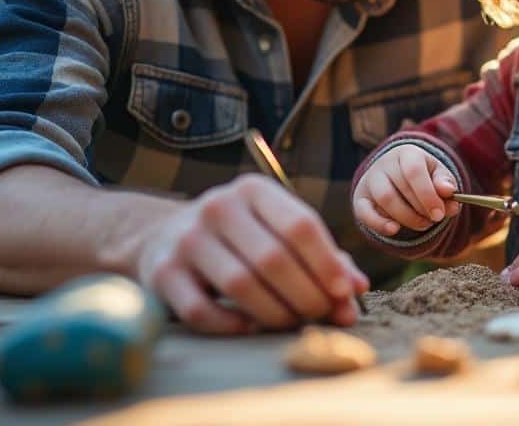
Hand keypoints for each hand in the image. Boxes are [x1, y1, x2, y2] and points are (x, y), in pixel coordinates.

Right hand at [136, 175, 368, 333]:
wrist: (163, 238)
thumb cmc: (240, 238)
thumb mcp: (277, 232)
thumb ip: (322, 258)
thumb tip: (356, 291)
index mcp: (254, 190)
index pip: (301, 225)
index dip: (328, 263)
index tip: (345, 293)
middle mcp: (217, 207)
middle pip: (274, 258)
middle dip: (307, 295)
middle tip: (321, 315)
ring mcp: (186, 239)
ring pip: (242, 285)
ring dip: (276, 313)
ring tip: (294, 323)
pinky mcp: (161, 273)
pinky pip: (202, 310)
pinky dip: (233, 325)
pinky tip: (252, 327)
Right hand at [352, 144, 460, 235]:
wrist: (398, 176)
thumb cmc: (423, 176)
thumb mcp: (438, 175)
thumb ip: (446, 183)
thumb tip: (449, 191)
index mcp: (407, 153)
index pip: (414, 171)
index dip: (427, 195)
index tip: (439, 214)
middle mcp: (385, 163)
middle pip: (401, 187)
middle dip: (421, 209)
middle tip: (433, 220)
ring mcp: (370, 180)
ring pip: (385, 199)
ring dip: (407, 217)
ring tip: (422, 224)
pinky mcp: (360, 199)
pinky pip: (364, 213)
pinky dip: (379, 224)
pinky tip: (395, 230)